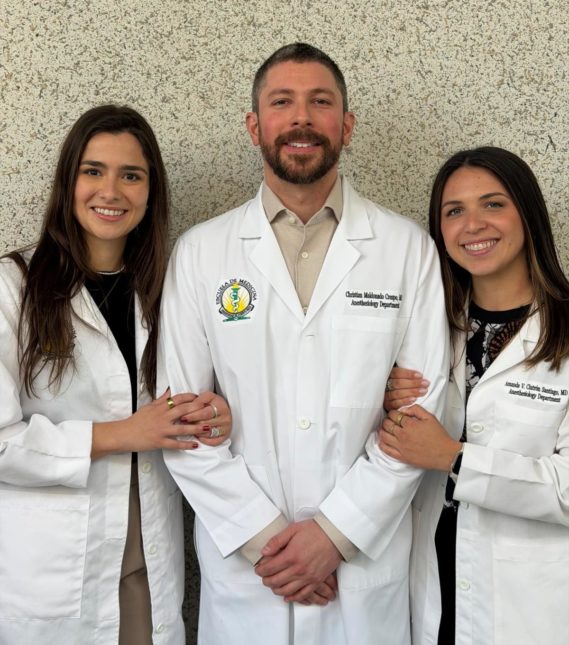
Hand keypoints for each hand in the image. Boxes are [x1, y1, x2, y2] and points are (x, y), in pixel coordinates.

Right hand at [91, 389, 230, 457]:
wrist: (123, 434)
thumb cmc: (136, 420)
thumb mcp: (148, 407)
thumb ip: (161, 400)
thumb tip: (170, 390)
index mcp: (160, 407)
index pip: (178, 399)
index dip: (192, 398)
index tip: (202, 398)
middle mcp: (162, 417)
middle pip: (184, 411)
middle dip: (198, 410)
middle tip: (211, 410)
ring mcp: (161, 430)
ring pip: (182, 429)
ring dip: (196, 429)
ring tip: (208, 429)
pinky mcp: (159, 442)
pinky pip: (174, 444)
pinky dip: (185, 445)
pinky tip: (195, 445)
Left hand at [254, 520, 341, 602]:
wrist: (334, 535)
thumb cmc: (314, 530)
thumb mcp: (293, 529)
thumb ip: (277, 541)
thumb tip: (264, 552)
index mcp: (290, 555)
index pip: (270, 569)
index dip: (261, 570)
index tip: (258, 569)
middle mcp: (298, 569)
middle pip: (276, 581)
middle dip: (266, 581)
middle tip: (263, 577)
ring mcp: (308, 577)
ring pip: (287, 590)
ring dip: (276, 590)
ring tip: (272, 586)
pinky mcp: (316, 581)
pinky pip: (302, 595)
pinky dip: (292, 598)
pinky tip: (287, 596)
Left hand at [379, 404, 460, 470]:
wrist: (445, 454)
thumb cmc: (439, 436)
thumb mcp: (430, 417)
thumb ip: (416, 409)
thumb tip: (403, 409)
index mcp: (410, 425)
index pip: (394, 415)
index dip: (392, 413)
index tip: (394, 414)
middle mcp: (403, 436)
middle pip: (387, 424)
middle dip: (387, 420)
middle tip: (389, 420)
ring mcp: (401, 447)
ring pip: (384, 436)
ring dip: (383, 430)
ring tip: (385, 429)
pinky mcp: (402, 457)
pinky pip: (386, 450)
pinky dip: (382, 444)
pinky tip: (383, 440)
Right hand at [383, 367, 429, 410]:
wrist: (397, 399)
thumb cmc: (404, 385)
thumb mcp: (404, 377)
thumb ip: (408, 374)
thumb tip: (420, 374)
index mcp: (388, 375)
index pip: (396, 373)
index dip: (408, 374)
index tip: (420, 375)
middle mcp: (385, 385)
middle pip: (397, 383)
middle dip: (413, 383)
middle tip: (425, 384)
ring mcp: (385, 396)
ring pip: (397, 393)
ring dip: (412, 392)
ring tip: (423, 391)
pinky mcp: (387, 405)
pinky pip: (395, 403)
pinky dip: (405, 401)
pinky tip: (414, 399)